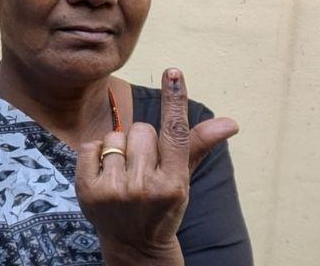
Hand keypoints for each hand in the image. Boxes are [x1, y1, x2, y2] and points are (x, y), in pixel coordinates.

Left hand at [74, 69, 239, 263]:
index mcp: (174, 183)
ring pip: (116, 136)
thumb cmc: (161, 205)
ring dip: (119, 149)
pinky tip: (105, 175)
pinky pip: (92, 145)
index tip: (174, 73)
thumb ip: (198, 145)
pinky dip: (97, 154)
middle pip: (142, 129)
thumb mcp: (182, 179)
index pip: (176, 132)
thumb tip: (231, 122)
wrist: (134, 246)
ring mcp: (115, 190)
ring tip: (125, 175)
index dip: (175, 100)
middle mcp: (145, 187)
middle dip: (142, 142)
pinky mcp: (88, 190)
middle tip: (143, 168)